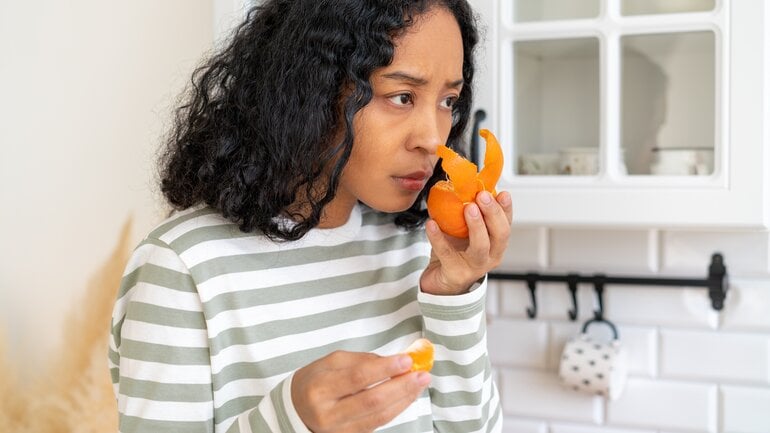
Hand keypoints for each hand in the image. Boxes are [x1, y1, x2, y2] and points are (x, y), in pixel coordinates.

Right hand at [291, 350, 430, 432]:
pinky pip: (378, 424)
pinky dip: (396, 409)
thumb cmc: (315, 381)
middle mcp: (328, 413)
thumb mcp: (330, 363)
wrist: (296, 410)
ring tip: (420, 384)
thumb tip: (393, 361)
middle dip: (401, 387)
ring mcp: (339, 430)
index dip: (384, 369)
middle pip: (372, 401)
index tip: (406, 360)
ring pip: (379, 416)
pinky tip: (407, 397)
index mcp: (319, 388)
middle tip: (421, 374)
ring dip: (404, 399)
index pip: (357, 378)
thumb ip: (361, 360)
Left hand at [421, 190, 512, 294]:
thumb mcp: (464, 231)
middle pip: (500, 235)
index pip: (506, 224)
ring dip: (476, 225)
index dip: (506, 208)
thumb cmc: (455, 252)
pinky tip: (431, 223)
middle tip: (483, 195)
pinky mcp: (455, 273)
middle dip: (493, 213)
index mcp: (496, 244)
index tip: (502, 192)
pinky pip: (446, 253)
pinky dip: (438, 237)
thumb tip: (463, 183)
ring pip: (481, 247)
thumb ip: (468, 212)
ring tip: (468, 207)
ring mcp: (474, 267)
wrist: (440, 281)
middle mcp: (490, 256)